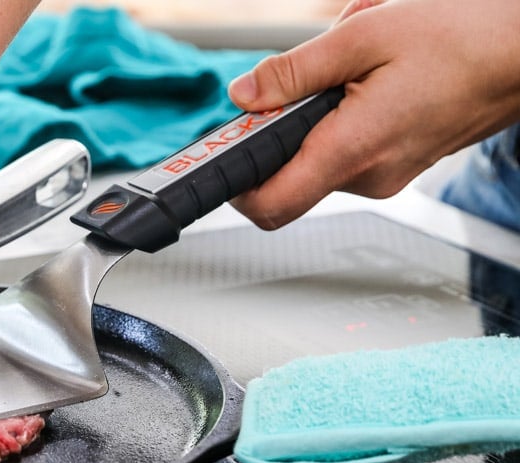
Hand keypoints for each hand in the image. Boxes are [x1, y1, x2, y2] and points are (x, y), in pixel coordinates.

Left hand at [226, 0, 519, 228]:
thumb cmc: (464, 39)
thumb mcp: (363, 37)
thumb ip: (293, 72)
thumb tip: (244, 95)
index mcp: (352, 150)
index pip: (268, 204)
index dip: (233, 185)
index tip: (219, 157)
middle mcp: (366, 176)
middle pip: (286, 175)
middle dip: (280, 127)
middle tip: (297, 84)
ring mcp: (383, 176)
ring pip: (316, 156)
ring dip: (315, 113)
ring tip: (351, 69)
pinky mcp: (394, 166)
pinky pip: (345, 149)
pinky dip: (341, 115)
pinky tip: (368, 80)